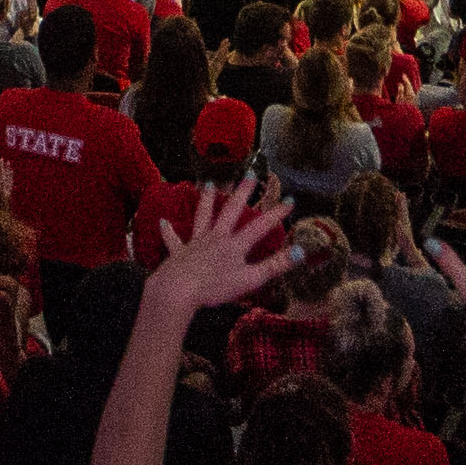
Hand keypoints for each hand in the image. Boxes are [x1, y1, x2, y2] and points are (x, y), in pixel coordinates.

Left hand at [141, 179, 292, 318]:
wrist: (179, 289)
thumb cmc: (215, 287)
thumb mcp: (251, 279)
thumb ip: (276, 265)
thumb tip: (302, 251)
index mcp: (234, 245)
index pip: (259, 226)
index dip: (275, 214)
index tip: (289, 200)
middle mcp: (215, 238)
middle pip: (230, 211)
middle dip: (241, 193)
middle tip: (249, 174)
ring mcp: (195, 244)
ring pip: (202, 217)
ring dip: (207, 201)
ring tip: (209, 185)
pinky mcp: (178, 254)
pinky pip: (173, 240)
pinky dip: (168, 232)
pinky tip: (163, 222)